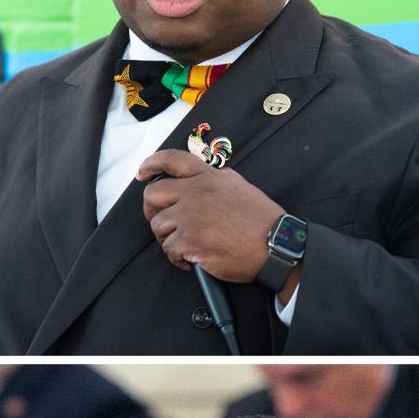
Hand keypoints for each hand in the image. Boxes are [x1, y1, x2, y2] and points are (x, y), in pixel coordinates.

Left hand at [137, 148, 288, 285]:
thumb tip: (195, 182)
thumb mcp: (237, 187)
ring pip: (158, 225)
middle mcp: (196, 192)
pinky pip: (168, 249)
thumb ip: (213, 181)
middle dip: (152, 211)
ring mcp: (191, 216)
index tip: (142, 174)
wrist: (275, 246)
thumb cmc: (260, 221)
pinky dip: (177, 258)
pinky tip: (193, 258)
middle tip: (164, 223)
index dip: (150, 164)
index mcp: (208, 177)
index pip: (171, 159)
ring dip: (167, 239)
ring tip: (187, 245)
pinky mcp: (189, 240)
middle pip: (152, 195)